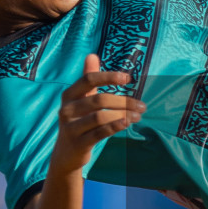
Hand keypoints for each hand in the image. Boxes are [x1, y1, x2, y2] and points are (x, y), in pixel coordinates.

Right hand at [47, 54, 144, 176]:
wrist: (66, 153)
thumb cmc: (78, 122)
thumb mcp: (81, 100)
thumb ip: (87, 78)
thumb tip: (92, 55)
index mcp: (69, 95)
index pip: (88, 80)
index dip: (109, 77)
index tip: (128, 79)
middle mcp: (67, 109)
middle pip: (99, 99)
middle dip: (124, 101)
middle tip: (142, 105)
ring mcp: (71, 127)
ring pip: (100, 116)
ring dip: (123, 114)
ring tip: (138, 116)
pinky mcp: (78, 143)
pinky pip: (100, 132)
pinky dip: (115, 126)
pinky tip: (127, 123)